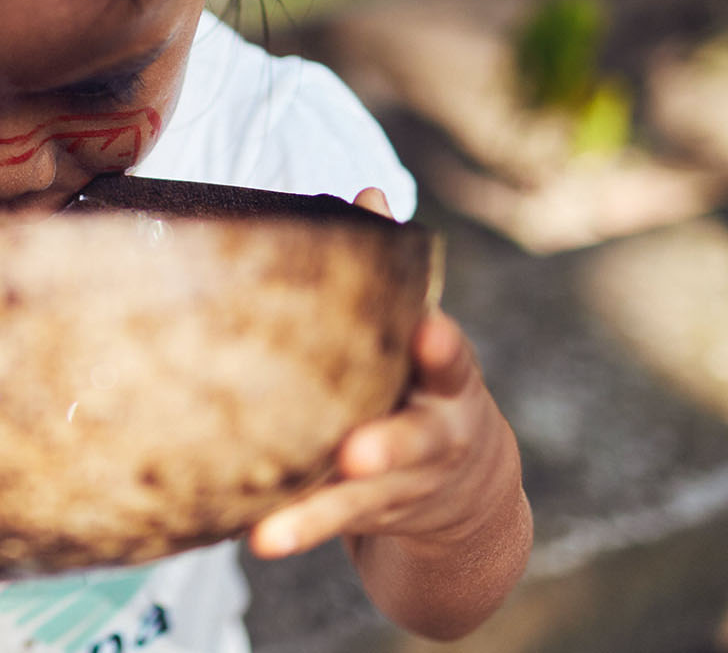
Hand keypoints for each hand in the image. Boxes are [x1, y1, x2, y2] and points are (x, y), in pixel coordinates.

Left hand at [248, 188, 522, 559]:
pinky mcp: (374, 516)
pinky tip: (258, 537)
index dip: (441, 349)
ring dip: (319, 512)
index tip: (429, 334)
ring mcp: (406, 485)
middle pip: (417, 441)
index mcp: (448, 380)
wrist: (470, 495)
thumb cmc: (421, 386)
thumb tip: (365, 191)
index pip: (451, 361)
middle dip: (389, 444)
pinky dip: (296, 528)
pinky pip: (332, 524)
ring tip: (273, 531)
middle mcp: (436, 435)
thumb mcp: (420, 338)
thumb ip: (394, 275)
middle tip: (359, 449)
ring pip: (364, 499)